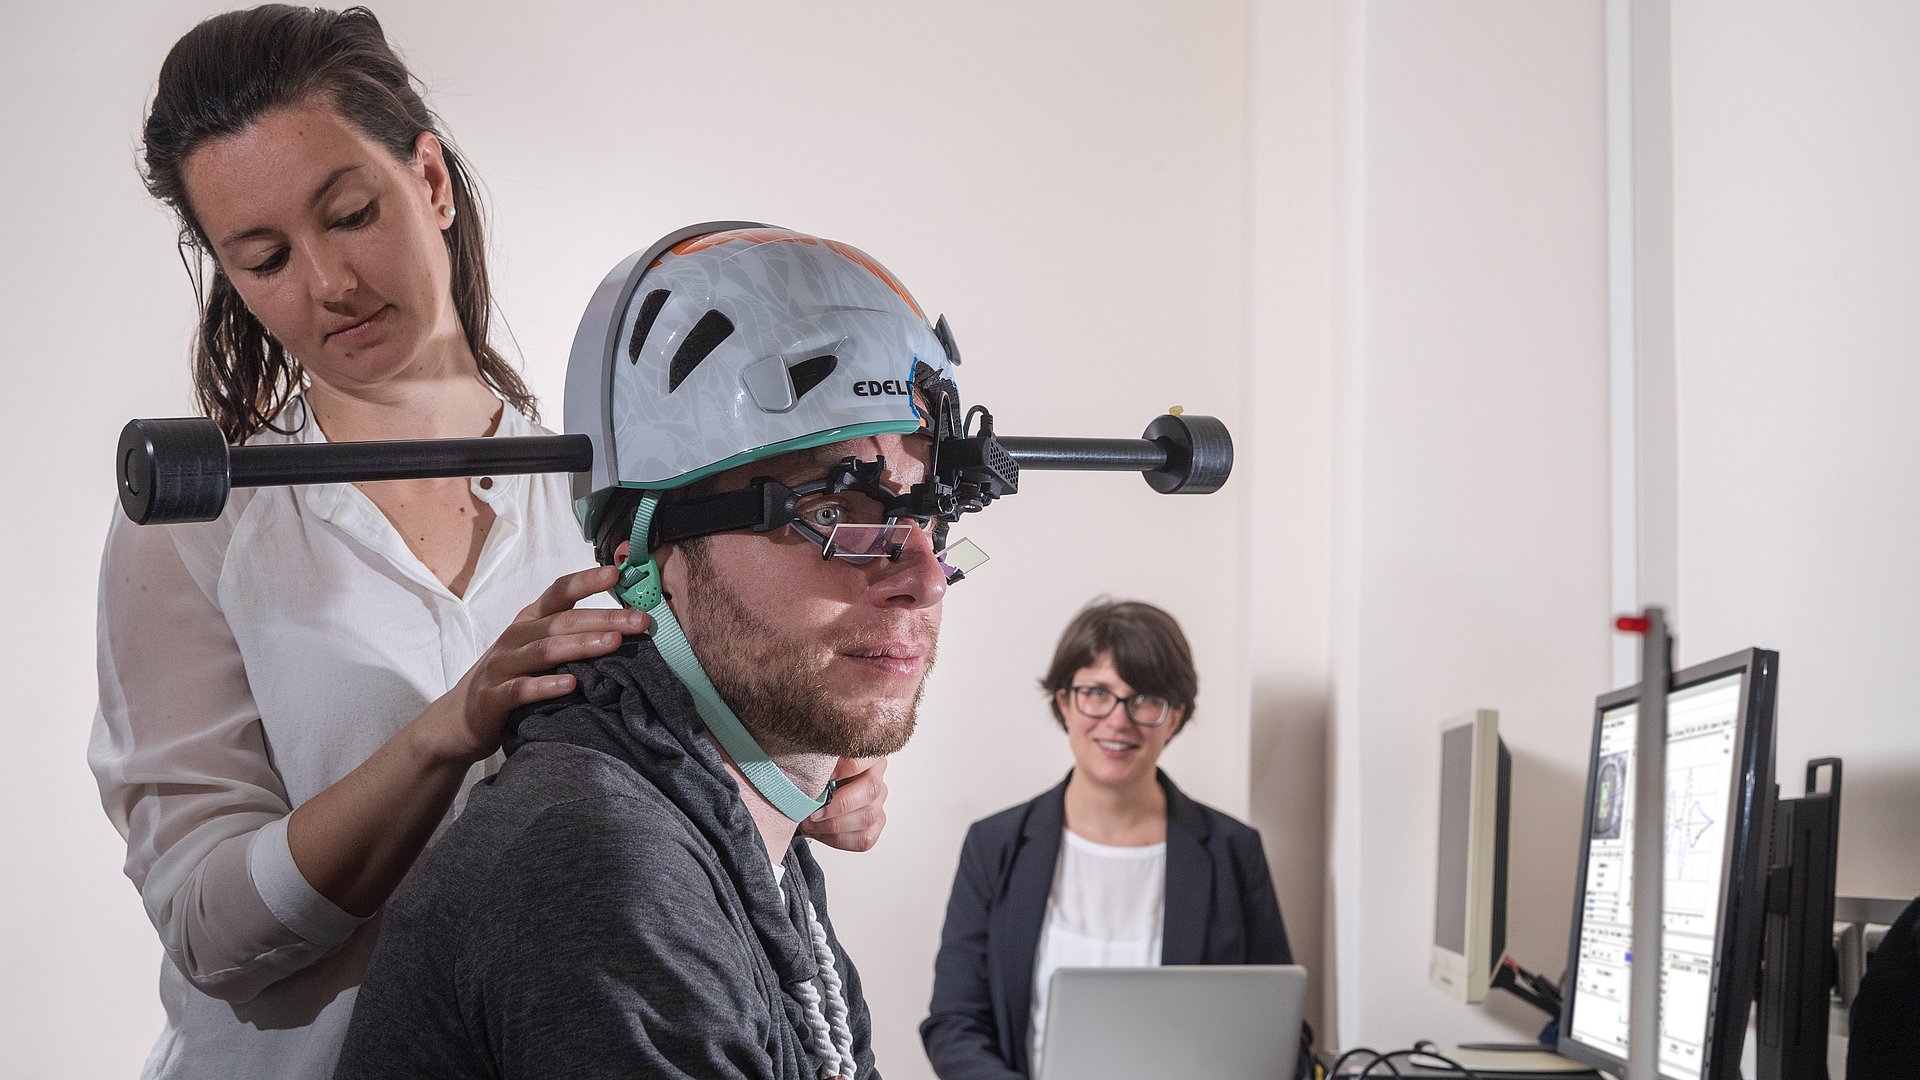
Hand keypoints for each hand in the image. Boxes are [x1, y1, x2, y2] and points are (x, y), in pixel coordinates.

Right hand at [419, 566, 648, 763]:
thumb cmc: (511, 678)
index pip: (559, 592)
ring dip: (581, 645)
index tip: (616, 573)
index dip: (586, 581)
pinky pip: (521, 689)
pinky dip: (546, 686)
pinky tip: (571, 686)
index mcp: (529, 621)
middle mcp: (515, 637)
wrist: (460, 719)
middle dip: (603, 618)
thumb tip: (623, 626)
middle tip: (639, 620)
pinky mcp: (493, 697)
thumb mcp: (536, 649)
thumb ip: (569, 634)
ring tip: (612, 643)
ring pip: (545, 651)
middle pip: (562, 622)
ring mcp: (502, 666)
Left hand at [800, 756, 888, 851]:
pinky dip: (837, 838)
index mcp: (865, 755)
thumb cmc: (814, 778)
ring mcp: (878, 803)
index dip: (848, 767)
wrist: (811, 798)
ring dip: (834, 825)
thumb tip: (812, 768)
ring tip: (811, 823)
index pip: (867, 756)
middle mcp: (876, 777)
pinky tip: (821, 832)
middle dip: (840, 803)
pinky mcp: (875, 826)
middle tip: (815, 809)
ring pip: (868, 817)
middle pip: (871, 789)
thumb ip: (818, 759)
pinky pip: (863, 839)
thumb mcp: (814, 762)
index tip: (827, 777)